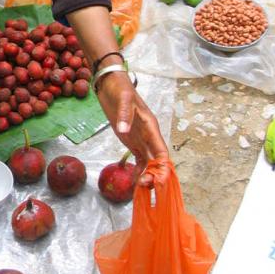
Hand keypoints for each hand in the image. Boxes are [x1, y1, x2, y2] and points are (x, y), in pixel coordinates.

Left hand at [95, 70, 168, 187]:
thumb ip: (124, 115)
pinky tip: (135, 183)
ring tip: (141, 189)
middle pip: (156, 160)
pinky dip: (139, 170)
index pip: (161, 150)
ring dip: (147, 175)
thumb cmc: (120, 89)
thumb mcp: (123, 99)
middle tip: (144, 187)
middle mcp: (148, 135)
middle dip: (154, 175)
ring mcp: (140, 139)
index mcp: (151, 126)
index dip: (163, 166)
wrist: (110, 84)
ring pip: (149, 161)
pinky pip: (139, 159)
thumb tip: (124, 131)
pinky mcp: (131, 141)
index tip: (160, 180)